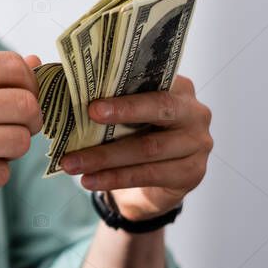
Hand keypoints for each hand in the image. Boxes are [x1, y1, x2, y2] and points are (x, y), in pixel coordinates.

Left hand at [60, 76, 212, 221]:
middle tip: (88, 118)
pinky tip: (89, 180)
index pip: (155, 83)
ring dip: (105, 157)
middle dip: (122, 113)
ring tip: (71, 163)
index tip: (93, 104)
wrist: (152, 185)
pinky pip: (148, 175)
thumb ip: (112, 100)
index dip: (125, 93)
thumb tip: (69, 91)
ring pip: (148, 148)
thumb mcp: (126, 117)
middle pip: (160, 109)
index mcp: (179, 88)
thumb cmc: (135, 138)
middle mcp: (195, 113)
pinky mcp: (191, 173)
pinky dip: (114, 178)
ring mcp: (198, 144)